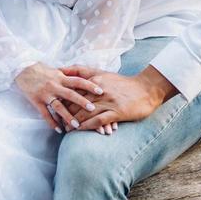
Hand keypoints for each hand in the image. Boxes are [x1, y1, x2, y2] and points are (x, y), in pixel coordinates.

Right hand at [14, 62, 104, 132]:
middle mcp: (54, 85)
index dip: (89, 85)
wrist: (23, 69)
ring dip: (67, 116)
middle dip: (81, 102)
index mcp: (61, 77)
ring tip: (76, 125)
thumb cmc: (42, 71)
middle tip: (92, 109)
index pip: (78, 81)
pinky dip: (52, 122)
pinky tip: (59, 130)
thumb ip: (69, 78)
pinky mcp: (36, 101)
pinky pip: (45, 114)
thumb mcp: (57, 72)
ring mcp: (45, 94)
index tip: (101, 91)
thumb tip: (86, 82)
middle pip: (70, 94)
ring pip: (58, 106)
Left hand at [59, 64, 176, 131]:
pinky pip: (98, 120)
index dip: (62, 98)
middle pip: (76, 101)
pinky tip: (80, 130)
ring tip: (65, 128)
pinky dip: (87, 125)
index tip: (54, 104)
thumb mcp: (102, 73)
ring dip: (73, 121)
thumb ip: (83, 71)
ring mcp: (108, 101)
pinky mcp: (116, 112)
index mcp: (95, 80)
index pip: (73, 89)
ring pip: (85, 112)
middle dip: (65, 111)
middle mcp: (99, 90)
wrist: (146, 89)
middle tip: (56, 119)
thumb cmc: (122, 83)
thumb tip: (63, 69)